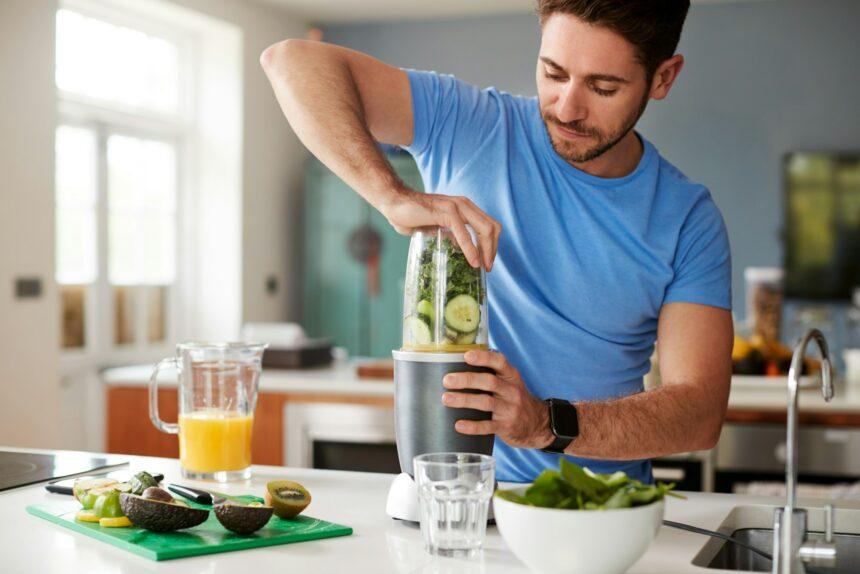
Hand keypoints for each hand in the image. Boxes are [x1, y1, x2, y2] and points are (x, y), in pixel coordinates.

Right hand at [378, 187, 500, 270]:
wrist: (394, 202)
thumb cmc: (411, 215)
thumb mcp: (436, 228)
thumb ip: (449, 235)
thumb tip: (458, 248)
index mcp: (464, 207)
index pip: (489, 225)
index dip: (492, 244)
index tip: (487, 261)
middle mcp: (464, 205)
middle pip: (492, 227)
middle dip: (493, 249)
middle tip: (488, 267)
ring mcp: (457, 207)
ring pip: (484, 229)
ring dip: (486, 251)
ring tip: (483, 267)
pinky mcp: (446, 212)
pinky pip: (463, 233)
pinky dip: (471, 248)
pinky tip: (472, 261)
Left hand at [442, 349, 554, 448]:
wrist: (538, 424)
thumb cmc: (514, 399)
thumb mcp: (510, 383)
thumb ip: (492, 373)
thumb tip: (459, 362)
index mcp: (511, 376)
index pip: (499, 362)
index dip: (483, 357)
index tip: (466, 355)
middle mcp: (512, 391)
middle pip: (489, 381)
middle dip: (467, 379)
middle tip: (447, 380)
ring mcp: (510, 409)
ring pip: (486, 402)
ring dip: (465, 400)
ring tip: (446, 399)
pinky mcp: (506, 427)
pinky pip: (488, 426)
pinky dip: (473, 426)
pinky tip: (459, 425)